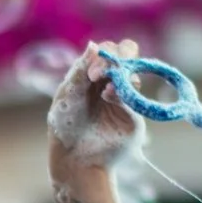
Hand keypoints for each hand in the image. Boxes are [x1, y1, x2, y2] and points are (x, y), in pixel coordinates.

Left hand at [47, 39, 141, 172]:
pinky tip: (109, 96)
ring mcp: (124, 96)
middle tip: (102, 72)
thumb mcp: (68, 95)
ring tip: (104, 90)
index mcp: (93, 73)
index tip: (91, 73)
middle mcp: (111, 81)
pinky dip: (124, 90)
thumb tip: (93, 44)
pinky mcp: (134, 113)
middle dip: (121, 54)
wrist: (75, 158)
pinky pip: (136, 94)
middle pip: (127, 54)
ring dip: (122, 72)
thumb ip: (81, 71)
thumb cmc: (65, 125)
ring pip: (134, 71)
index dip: (103, 54)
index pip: (107, 50)